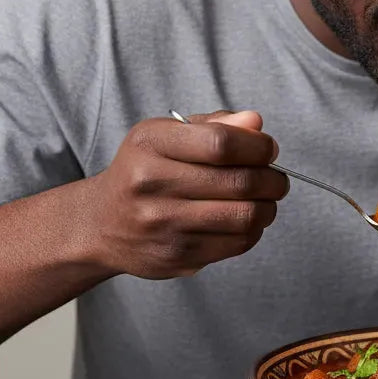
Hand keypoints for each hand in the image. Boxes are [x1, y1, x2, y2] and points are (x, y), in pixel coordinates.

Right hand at [87, 110, 288, 278]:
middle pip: (240, 182)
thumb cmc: (145, 171)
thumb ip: (216, 125)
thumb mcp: (168, 135)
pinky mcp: (176, 256)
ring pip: (245, 217)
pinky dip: (253, 231)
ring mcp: (162, 224)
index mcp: (150, 144)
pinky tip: (245, 220)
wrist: (100, 224)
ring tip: (265, 199)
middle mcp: (151, 184)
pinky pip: (237, 244)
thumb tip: (256, 122)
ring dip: (268, 207)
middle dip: (273, 180)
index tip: (268, 149)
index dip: (258, 146)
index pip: (222, 143)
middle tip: (276, 179)